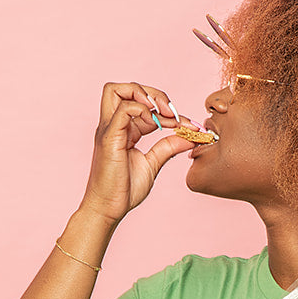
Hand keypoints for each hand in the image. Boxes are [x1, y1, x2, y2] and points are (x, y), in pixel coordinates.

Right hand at [77, 82, 196, 222]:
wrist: (108, 210)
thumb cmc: (123, 191)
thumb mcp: (152, 164)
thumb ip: (168, 147)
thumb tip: (190, 136)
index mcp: (123, 130)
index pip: (143, 106)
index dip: (168, 110)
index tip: (188, 125)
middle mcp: (113, 125)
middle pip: (123, 88)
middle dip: (151, 92)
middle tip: (171, 112)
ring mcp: (109, 129)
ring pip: (117, 90)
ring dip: (144, 94)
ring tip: (163, 113)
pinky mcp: (109, 138)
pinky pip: (124, 110)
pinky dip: (142, 110)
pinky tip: (156, 124)